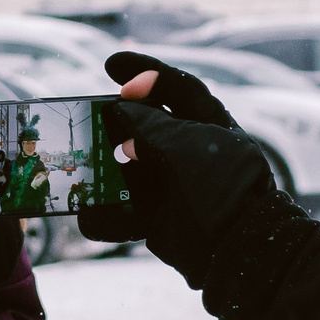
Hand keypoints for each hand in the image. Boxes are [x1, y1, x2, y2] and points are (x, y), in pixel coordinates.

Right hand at [76, 54, 277, 290]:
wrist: (239, 253)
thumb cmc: (222, 189)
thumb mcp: (188, 146)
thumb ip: (151, 124)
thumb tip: (122, 111)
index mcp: (211, 126)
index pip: (178, 88)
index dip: (146, 72)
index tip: (112, 66)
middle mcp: (193, 152)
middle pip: (147, 127)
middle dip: (116, 120)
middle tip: (89, 114)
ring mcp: (176, 186)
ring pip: (130, 169)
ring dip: (103, 169)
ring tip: (80, 163)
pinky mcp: (162, 218)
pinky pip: (125, 212)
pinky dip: (105, 217)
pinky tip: (87, 216)